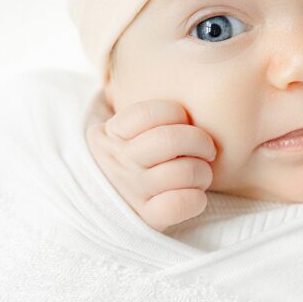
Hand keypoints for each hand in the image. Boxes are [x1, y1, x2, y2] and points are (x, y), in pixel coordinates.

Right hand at [85, 94, 216, 231]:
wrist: (96, 209)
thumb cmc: (124, 162)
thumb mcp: (118, 134)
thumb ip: (143, 117)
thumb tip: (182, 84)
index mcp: (112, 135)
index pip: (149, 112)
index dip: (177, 113)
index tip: (185, 121)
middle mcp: (120, 162)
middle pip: (170, 140)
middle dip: (200, 141)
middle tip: (206, 148)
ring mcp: (132, 191)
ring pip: (183, 172)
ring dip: (203, 172)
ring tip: (200, 173)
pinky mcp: (146, 218)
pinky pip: (179, 204)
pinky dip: (196, 199)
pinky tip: (194, 195)